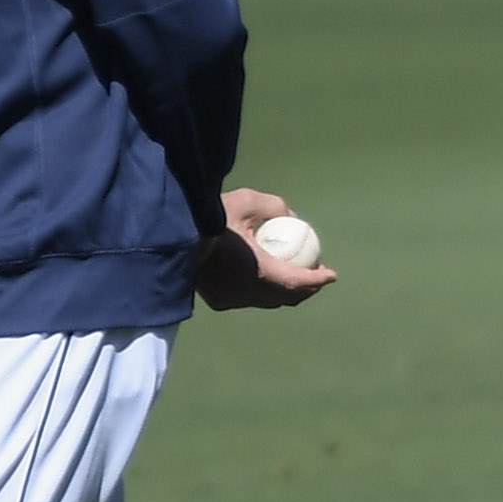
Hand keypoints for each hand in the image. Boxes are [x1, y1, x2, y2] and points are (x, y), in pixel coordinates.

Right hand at [193, 185, 337, 311]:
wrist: (170, 237)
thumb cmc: (209, 216)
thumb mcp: (247, 201)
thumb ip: (275, 207)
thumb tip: (295, 220)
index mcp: (255, 272)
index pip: (295, 282)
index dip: (317, 280)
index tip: (332, 274)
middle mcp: (244, 292)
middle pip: (285, 297)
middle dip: (306, 288)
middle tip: (317, 272)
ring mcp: (230, 300)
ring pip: (267, 301)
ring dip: (285, 292)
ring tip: (297, 275)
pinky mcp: (218, 301)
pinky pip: (249, 299)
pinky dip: (263, 290)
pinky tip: (268, 277)